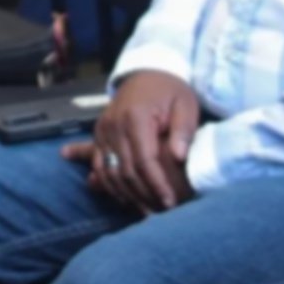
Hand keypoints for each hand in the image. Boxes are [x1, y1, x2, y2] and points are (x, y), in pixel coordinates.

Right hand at [96, 71, 200, 212]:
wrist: (147, 72)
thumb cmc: (170, 90)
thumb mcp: (185, 104)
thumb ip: (183, 131)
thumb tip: (179, 156)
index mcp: (135, 116)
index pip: (144, 159)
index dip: (157, 183)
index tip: (171, 201)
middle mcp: (113, 124)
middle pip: (125, 170)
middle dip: (143, 194)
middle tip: (161, 212)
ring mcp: (102, 130)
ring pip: (109, 171)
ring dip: (126, 194)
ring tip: (146, 211)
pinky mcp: (98, 134)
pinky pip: (99, 165)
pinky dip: (108, 184)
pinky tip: (123, 198)